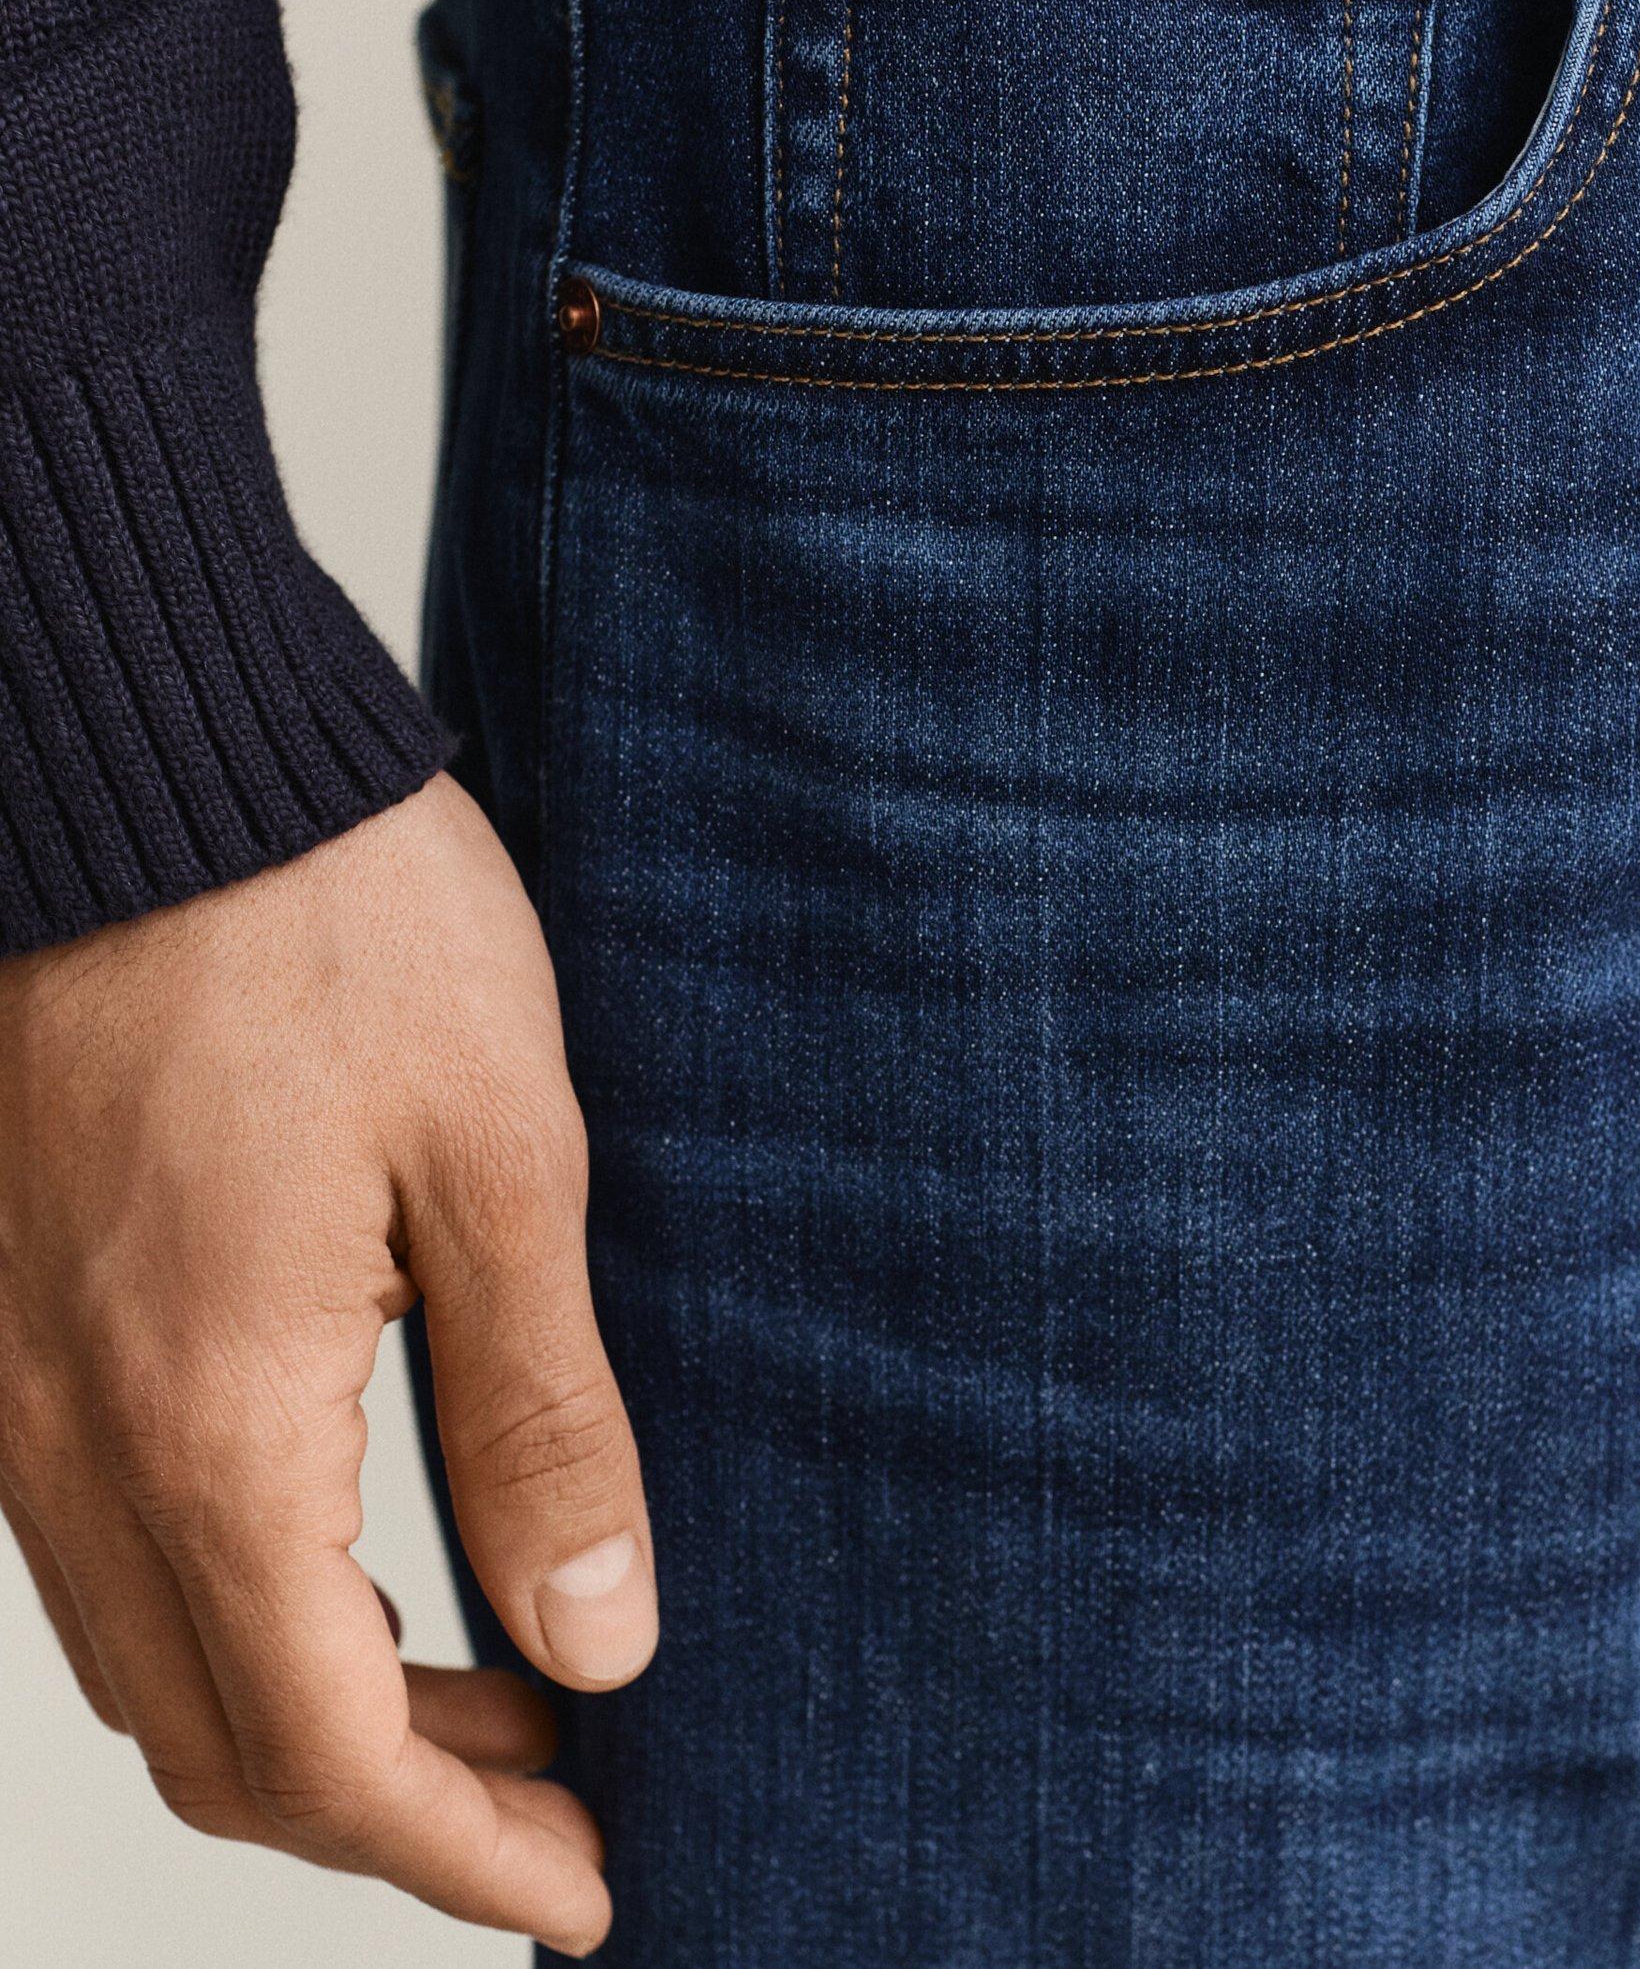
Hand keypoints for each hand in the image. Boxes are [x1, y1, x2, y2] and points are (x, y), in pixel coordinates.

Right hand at [0, 773, 653, 1955]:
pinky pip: (100, 1543)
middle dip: (397, 1809)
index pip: (319, 1749)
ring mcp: (13, 1382)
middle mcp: (70, 1436)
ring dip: (316, 1711)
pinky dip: (232, 1609)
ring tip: (493, 1690)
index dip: (459, 1855)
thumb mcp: (501, 1160)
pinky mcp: (11, 1315)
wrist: (149, 764)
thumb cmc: (335, 924)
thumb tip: (600, 1639)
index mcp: (202, 1419)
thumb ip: (543, 1421)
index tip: (585, 1896)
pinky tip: (353, 1561)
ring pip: (149, 1653)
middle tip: (562, 1800)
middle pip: (217, 1739)